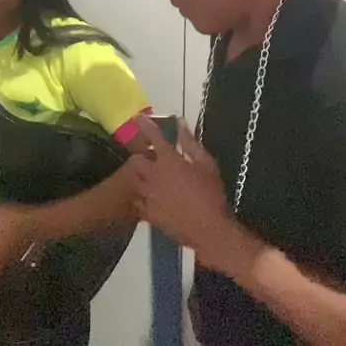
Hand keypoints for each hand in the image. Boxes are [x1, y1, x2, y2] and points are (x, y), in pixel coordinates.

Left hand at [131, 115, 231, 261]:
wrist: (208, 230)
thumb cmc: (211, 193)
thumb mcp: (207, 164)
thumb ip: (191, 143)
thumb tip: (181, 124)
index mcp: (169, 160)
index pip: (153, 137)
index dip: (145, 125)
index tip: (138, 117)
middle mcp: (153, 175)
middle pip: (136, 160)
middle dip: (141, 157)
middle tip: (151, 160)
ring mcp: (148, 195)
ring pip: (134, 180)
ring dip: (141, 177)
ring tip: (151, 179)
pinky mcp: (148, 213)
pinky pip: (138, 201)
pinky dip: (142, 197)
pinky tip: (152, 199)